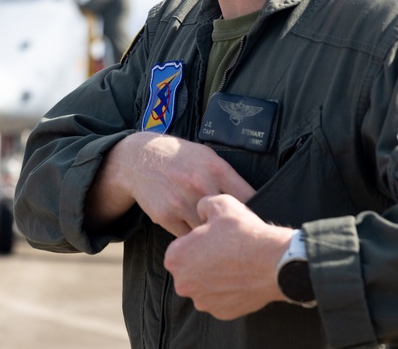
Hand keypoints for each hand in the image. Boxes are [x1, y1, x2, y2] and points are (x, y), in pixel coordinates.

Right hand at [85, 131, 254, 236]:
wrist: (140, 158)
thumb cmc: (180, 158)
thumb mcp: (208, 157)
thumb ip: (228, 178)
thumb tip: (255, 202)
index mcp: (216, 169)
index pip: (249, 198)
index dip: (257, 213)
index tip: (258, 223)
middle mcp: (200, 185)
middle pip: (228, 221)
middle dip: (235, 230)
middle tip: (239, 237)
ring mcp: (181, 203)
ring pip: (208, 234)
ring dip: (213, 238)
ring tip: (217, 240)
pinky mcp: (166, 217)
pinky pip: (188, 237)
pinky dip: (193, 238)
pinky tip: (194, 232)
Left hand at [164, 194, 291, 319]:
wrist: (275, 262)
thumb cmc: (243, 233)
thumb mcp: (218, 203)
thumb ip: (201, 205)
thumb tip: (201, 212)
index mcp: (175, 258)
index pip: (180, 247)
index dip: (196, 239)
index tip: (212, 236)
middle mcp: (183, 284)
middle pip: (190, 268)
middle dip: (202, 259)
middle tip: (224, 248)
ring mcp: (203, 302)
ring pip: (205, 284)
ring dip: (215, 275)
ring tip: (235, 261)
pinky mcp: (222, 313)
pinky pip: (221, 298)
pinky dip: (229, 289)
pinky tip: (242, 275)